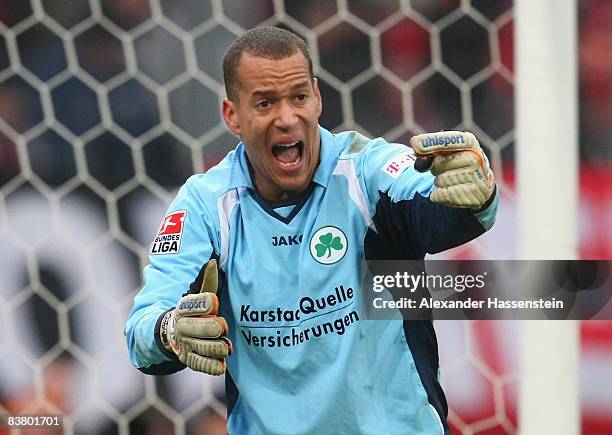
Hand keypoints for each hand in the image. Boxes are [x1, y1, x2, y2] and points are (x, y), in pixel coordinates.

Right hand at [160, 260, 231, 374]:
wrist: (171, 333)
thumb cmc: (193, 311)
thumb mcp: (198, 294)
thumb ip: (207, 281)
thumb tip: (213, 261)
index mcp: (183, 308)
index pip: (194, 304)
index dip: (205, 303)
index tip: (214, 302)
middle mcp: (182, 327)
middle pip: (200, 327)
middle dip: (213, 327)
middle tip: (222, 326)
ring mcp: (185, 344)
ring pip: (203, 347)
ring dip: (217, 347)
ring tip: (226, 345)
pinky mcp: (189, 360)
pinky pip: (202, 365)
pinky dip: (213, 366)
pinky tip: (221, 363)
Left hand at [410, 131, 494, 208]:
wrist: (480, 186)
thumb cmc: (458, 163)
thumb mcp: (449, 151)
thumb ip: (432, 148)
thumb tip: (418, 154)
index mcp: (469, 142)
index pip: (449, 140)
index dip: (430, 141)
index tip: (414, 143)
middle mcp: (475, 158)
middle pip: (438, 164)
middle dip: (436, 168)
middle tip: (447, 169)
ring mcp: (475, 178)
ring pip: (439, 180)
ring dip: (439, 182)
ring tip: (453, 180)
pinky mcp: (471, 196)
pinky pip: (441, 195)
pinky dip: (439, 194)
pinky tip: (452, 190)